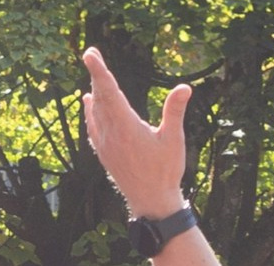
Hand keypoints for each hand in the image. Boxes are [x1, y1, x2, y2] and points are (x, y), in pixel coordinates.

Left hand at [81, 45, 194, 215]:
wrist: (152, 204)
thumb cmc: (166, 172)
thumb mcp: (174, 140)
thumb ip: (175, 111)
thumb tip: (185, 87)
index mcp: (127, 127)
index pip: (109, 92)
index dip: (99, 71)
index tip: (90, 55)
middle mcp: (111, 135)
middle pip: (100, 97)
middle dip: (96, 74)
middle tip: (90, 54)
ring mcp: (106, 146)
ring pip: (95, 111)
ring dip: (95, 90)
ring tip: (94, 72)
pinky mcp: (105, 155)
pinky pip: (93, 127)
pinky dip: (90, 111)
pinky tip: (88, 102)